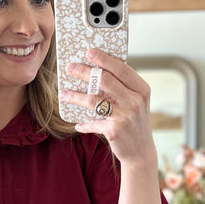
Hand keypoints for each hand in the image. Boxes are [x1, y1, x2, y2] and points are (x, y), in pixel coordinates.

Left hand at [60, 48, 155, 164]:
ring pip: (93, 100)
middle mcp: (134, 101)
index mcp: (141, 90)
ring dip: (75, 96)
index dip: (104, 59)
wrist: (141, 151)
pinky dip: (83, 124)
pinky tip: (77, 124)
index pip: (121, 69)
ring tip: (63, 93)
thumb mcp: (137, 102)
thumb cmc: (135, 122)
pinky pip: (92, 123)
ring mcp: (124, 116)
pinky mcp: (114, 131)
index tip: (89, 52)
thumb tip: (99, 70)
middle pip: (105, 80)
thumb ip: (124, 87)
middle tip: (70, 67)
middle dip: (84, 72)